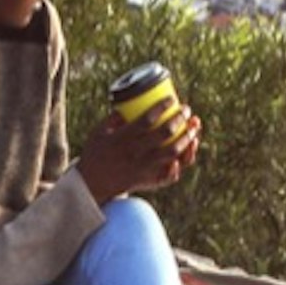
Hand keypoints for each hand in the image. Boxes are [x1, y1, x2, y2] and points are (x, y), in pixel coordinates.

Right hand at [74, 103, 201, 203]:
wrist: (91, 186)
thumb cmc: (96, 153)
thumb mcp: (99, 132)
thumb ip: (114, 117)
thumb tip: (131, 102)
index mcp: (122, 140)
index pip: (146, 120)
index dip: (161, 108)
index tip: (172, 99)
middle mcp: (135, 154)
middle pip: (164, 135)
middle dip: (180, 119)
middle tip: (186, 109)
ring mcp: (144, 169)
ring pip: (172, 154)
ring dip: (187, 138)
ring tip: (194, 126)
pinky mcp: (149, 181)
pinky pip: (170, 175)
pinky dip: (181, 163)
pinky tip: (188, 150)